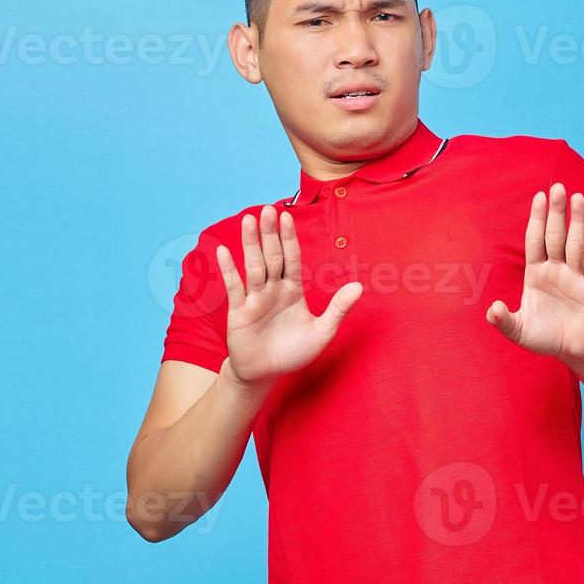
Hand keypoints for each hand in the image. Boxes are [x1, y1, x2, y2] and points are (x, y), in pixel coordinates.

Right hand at [215, 204, 361, 386]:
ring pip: (254, 266)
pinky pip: (234, 287)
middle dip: (270, 234)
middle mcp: (273, 289)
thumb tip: (360, 286)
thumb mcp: (322, 332)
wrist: (265, 374)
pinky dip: (229, 270)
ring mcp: (255, 298)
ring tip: (249, 220)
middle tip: (268, 209)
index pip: (292, 258)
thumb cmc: (293, 352)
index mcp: (293, 290)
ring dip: (251, 244)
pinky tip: (223, 252)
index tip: (288, 216)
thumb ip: (338, 309)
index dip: (289, 239)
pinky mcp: (239, 311)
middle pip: (272, 256)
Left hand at [485, 182, 583, 366]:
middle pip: (555, 236)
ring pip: (575, 245)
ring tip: (577, 197)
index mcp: (536, 274)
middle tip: (557, 187)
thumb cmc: (546, 338)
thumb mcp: (520, 332)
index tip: (538, 197)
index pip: (535, 241)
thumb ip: (504, 321)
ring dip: (577, 221)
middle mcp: (556, 270)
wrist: (574, 352)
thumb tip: (491, 309)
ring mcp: (576, 278)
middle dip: (556, 213)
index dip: (537, 220)